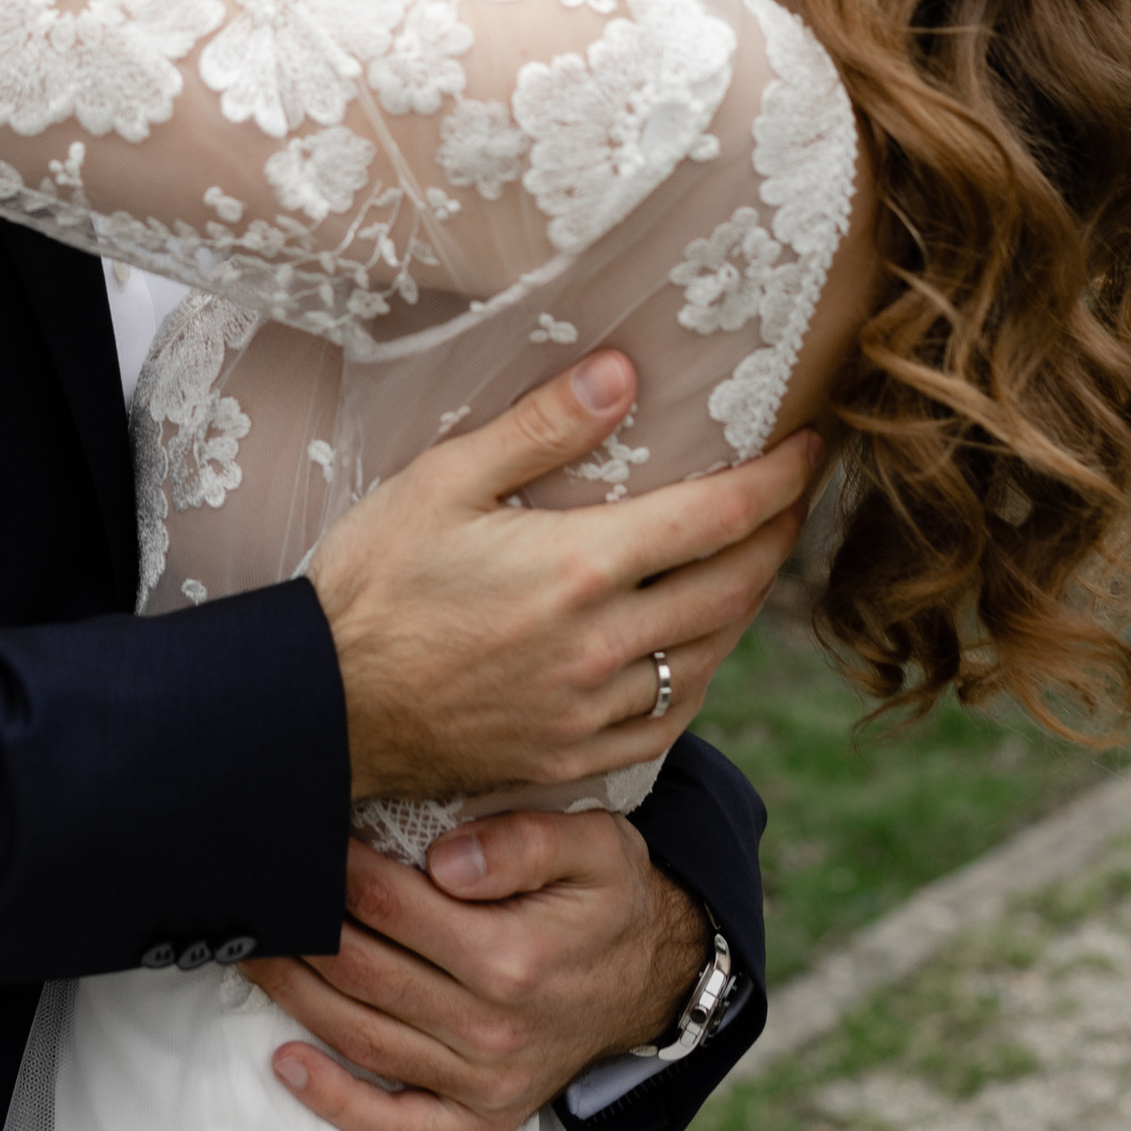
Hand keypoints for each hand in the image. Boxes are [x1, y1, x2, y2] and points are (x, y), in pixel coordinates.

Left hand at [248, 814, 711, 1130]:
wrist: (656, 980)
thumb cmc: (610, 899)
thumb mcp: (595, 847)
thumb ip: (523, 841)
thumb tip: (444, 858)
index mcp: (514, 956)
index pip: (389, 902)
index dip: (332, 864)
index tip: (295, 831)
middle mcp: (494, 1028)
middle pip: (360, 970)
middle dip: (295, 926)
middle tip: (247, 889)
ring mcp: (485, 1081)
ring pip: (361, 1037)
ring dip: (291, 997)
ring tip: (245, 952)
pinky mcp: (483, 1117)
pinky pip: (400, 1125)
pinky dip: (337, 1103)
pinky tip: (286, 1065)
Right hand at [308, 347, 819, 799]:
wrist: (322, 708)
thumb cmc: (371, 582)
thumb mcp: (442, 481)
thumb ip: (540, 427)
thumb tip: (623, 374)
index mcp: (576, 567)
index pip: (713, 517)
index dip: (775, 482)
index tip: (808, 449)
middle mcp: (601, 645)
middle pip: (732, 588)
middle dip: (778, 536)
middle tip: (795, 498)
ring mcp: (592, 710)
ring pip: (710, 656)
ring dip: (747, 604)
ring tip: (755, 560)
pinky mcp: (573, 757)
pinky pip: (670, 719)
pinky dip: (702, 677)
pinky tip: (697, 650)